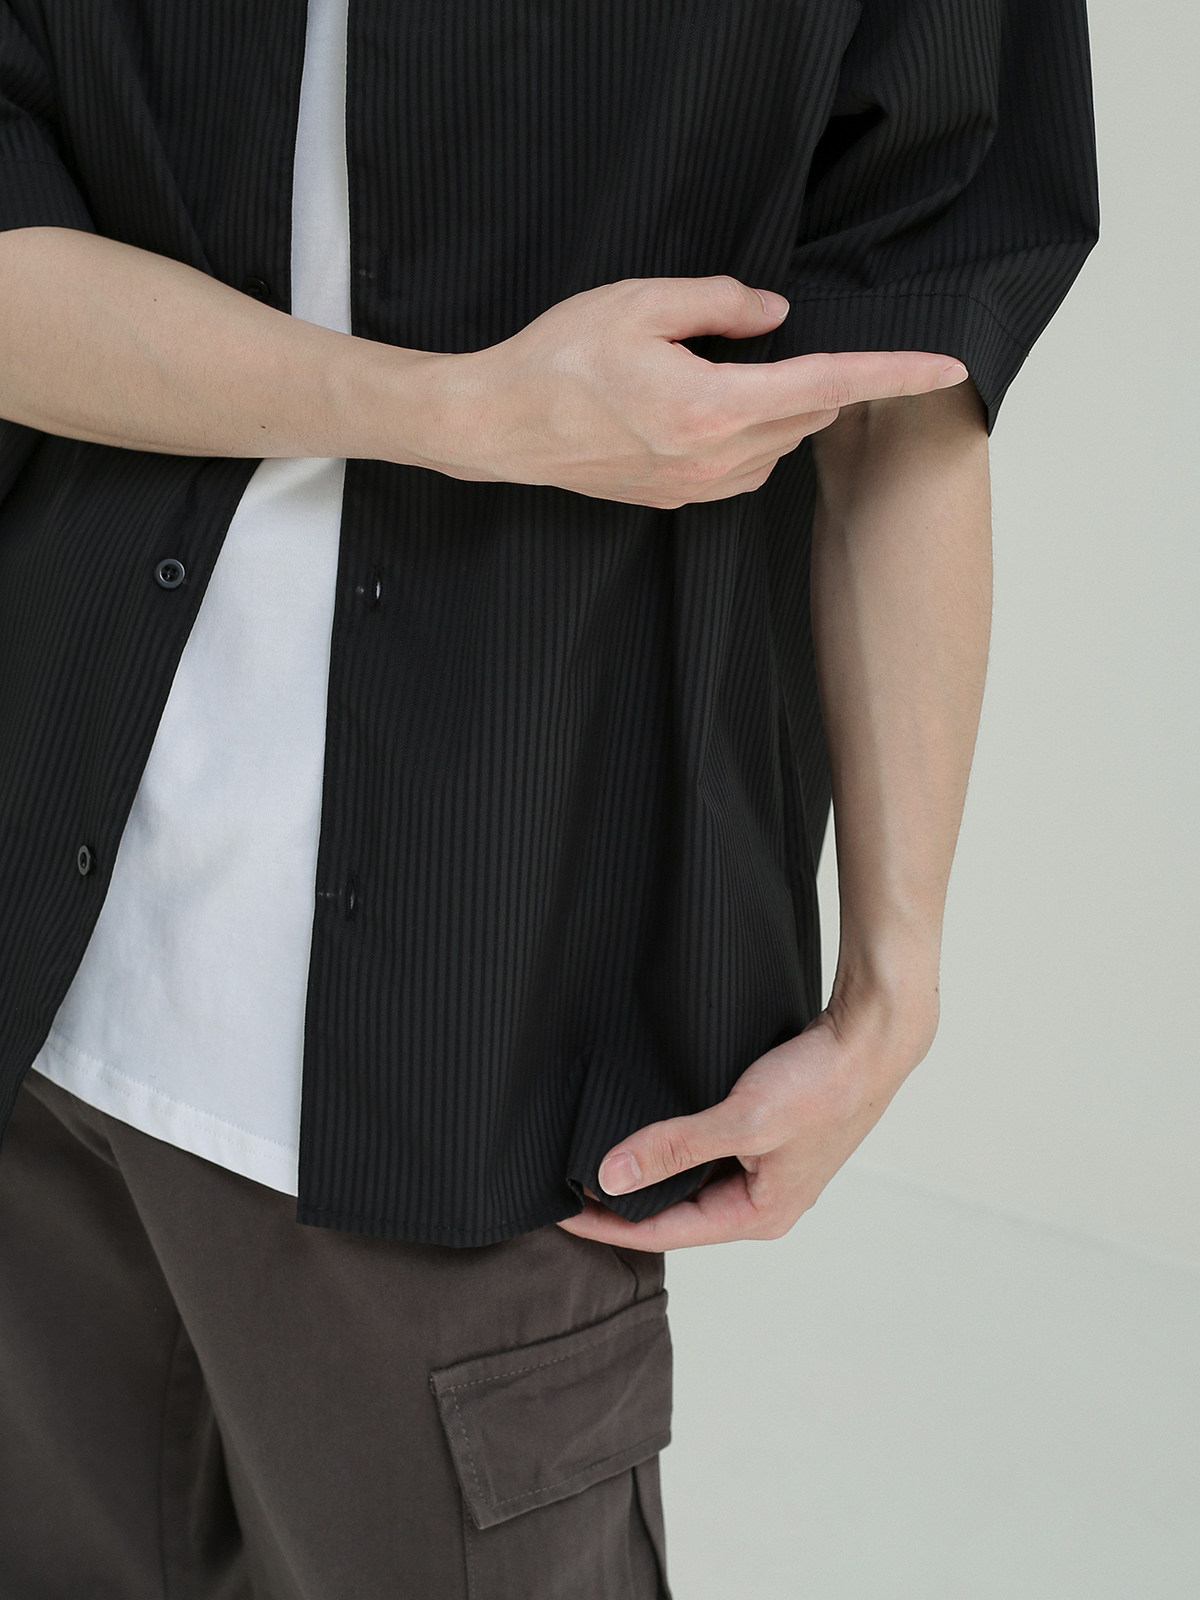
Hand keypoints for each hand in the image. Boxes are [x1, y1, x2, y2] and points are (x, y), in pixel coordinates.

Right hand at [420, 274, 967, 506]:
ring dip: (780, 408)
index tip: (948, 368)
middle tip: (780, 340)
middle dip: (821, 379)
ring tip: (724, 372)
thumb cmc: (560, 358)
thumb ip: (721, 303)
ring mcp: (696, 486)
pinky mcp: (676, 498)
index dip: (895, 375)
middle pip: (809, 415)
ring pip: (778, 446)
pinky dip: (750, 437)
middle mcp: (715, 456)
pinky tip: (712, 411)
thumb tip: (778, 314)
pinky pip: (743, 470)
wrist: (501, 425)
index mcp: (714, 403)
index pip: (829, 385)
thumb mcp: (640, 302)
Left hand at [556, 985, 939, 1249]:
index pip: (663, 1232)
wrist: (875, 1036)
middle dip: (621, 1205)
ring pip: (688, 1182)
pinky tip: (642, 1130)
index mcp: (760, 1215)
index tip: (559, 1213)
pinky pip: (705, 1152)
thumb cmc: (824, 1082)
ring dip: (645, 1173)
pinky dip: (670, 1146)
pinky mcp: (766, 1134)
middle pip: (674, 1214)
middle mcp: (762, 1201)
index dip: (606, 1225)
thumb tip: (609, 1175)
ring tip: (593, 1161)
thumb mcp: (742, 1119)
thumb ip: (674, 1148)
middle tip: (565, 1190)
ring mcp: (765, 1168)